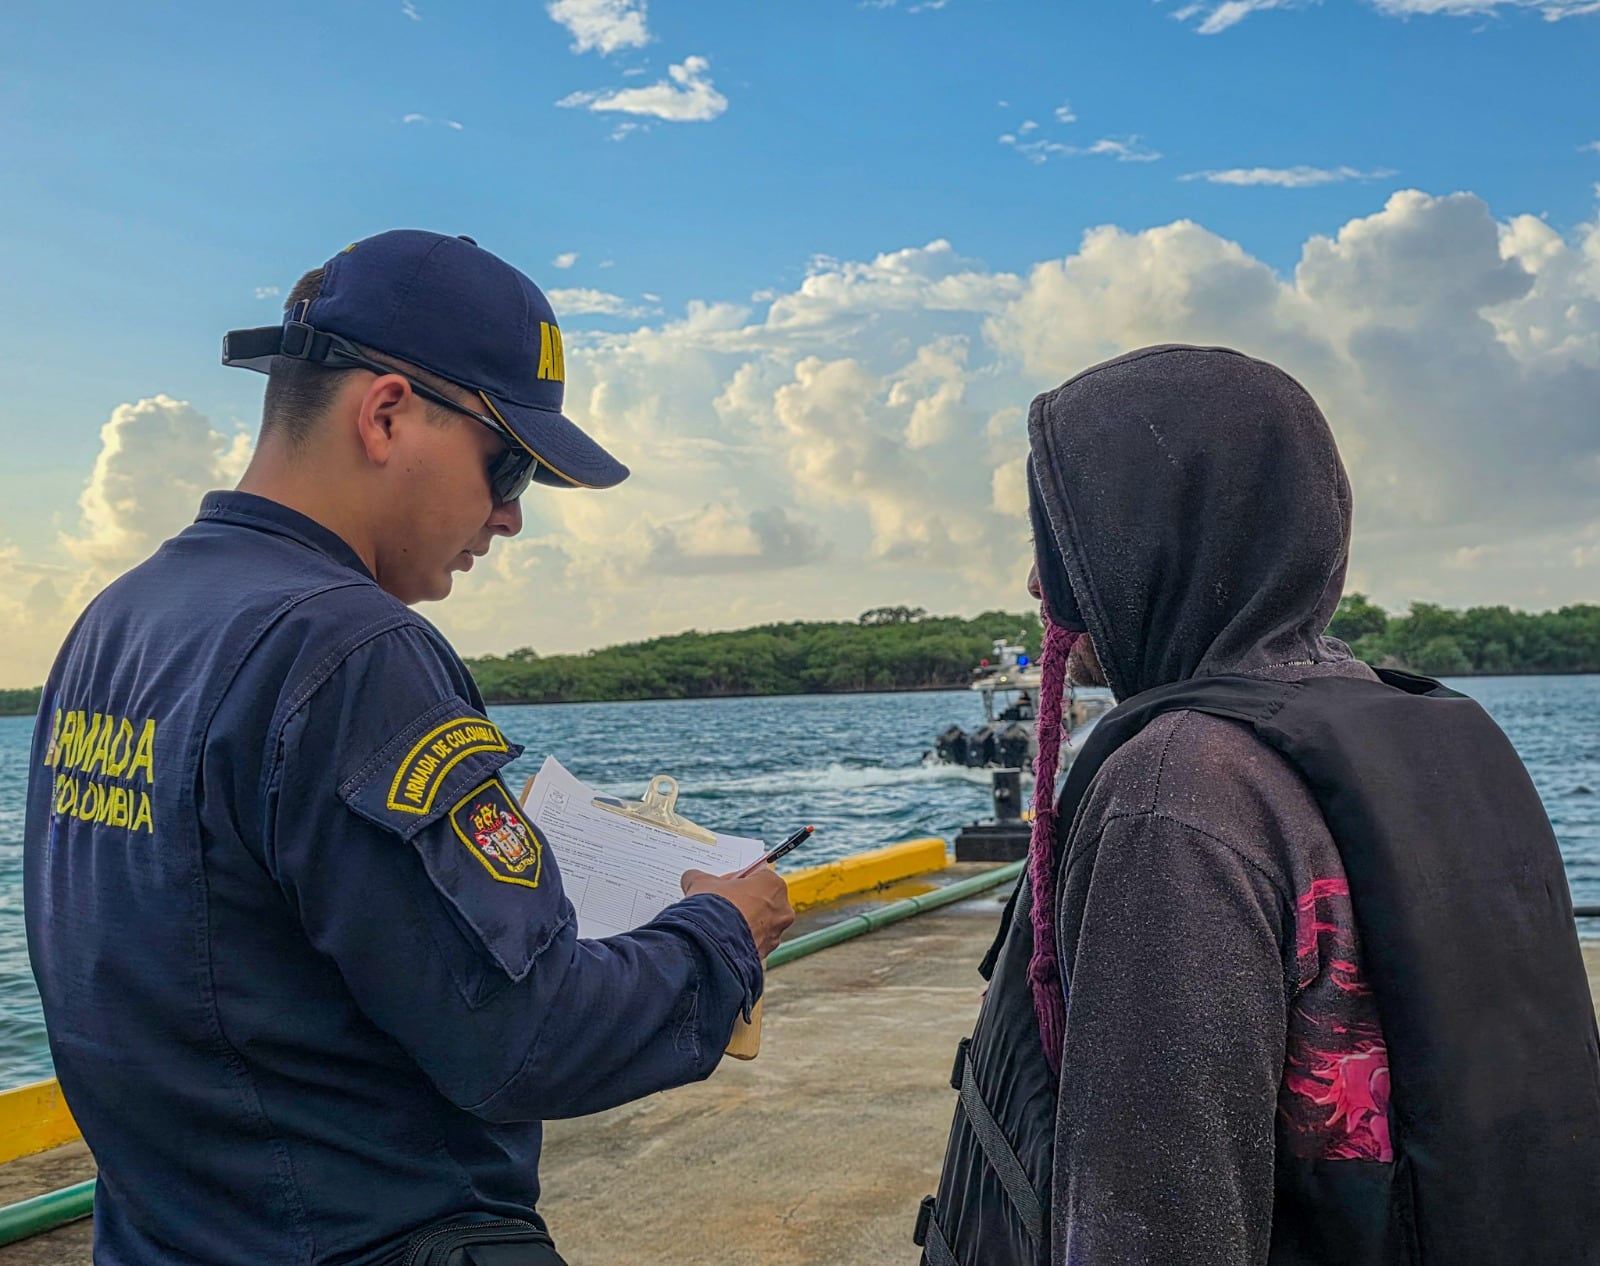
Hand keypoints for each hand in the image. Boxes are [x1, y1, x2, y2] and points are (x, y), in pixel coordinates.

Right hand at [680, 866, 794, 957]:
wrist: (710, 946)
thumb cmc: (714, 909)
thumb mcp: (701, 882)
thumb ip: (699, 876)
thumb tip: (692, 877)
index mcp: (773, 884)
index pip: (757, 875)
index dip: (736, 881)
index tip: (723, 886)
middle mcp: (782, 909)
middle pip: (761, 900)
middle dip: (742, 902)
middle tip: (720, 904)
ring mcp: (776, 934)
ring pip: (759, 924)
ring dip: (742, 923)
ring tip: (719, 924)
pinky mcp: (765, 954)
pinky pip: (752, 943)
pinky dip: (740, 941)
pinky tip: (722, 939)